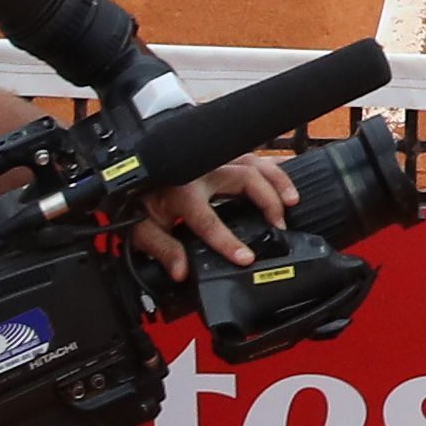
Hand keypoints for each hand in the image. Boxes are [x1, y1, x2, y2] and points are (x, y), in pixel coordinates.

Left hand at [132, 156, 301, 280]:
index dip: (228, 241)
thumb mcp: (141, 229)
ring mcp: (214, 159)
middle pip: (245, 179)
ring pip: (255, 161)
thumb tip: (181, 271)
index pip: (208, 219)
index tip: (246, 258)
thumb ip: (161, 249)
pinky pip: (254, 154)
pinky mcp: (221, 154)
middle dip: (267, 202)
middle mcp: (201, 171)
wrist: (133, 174)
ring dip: (277, 180)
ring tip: (293, 200)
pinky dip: (274, 164)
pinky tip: (289, 173)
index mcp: (182, 192)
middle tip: (279, 225)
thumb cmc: (139, 200)